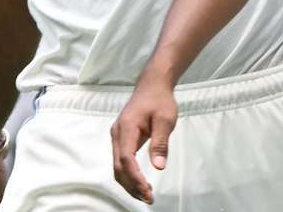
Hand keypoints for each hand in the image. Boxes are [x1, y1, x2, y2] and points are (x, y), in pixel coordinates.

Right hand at [110, 75, 178, 204]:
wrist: (152, 85)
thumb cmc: (160, 100)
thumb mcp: (165, 120)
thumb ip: (160, 143)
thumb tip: (158, 167)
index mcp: (127, 128)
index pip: (126, 159)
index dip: (135, 178)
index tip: (147, 191)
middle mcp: (117, 134)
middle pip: (118, 167)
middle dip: (131, 185)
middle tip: (148, 198)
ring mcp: (117, 136)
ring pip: (117, 166)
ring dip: (129, 182)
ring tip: (145, 194)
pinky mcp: (120, 138)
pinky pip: (120, 160)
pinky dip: (128, 174)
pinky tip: (140, 182)